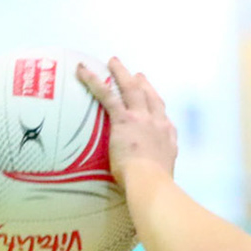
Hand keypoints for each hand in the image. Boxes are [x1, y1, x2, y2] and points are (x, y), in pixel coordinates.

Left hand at [76, 57, 177, 182]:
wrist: (151, 183)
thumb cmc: (153, 188)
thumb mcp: (160, 177)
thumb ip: (153, 174)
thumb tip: (143, 187)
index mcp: (167, 138)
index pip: (162, 117)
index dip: (157, 106)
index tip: (153, 98)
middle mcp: (157, 123)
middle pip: (150, 96)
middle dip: (143, 83)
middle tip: (137, 74)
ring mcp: (142, 119)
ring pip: (131, 88)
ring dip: (122, 73)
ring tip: (113, 62)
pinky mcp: (125, 119)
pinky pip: (107, 94)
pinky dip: (93, 80)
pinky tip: (82, 70)